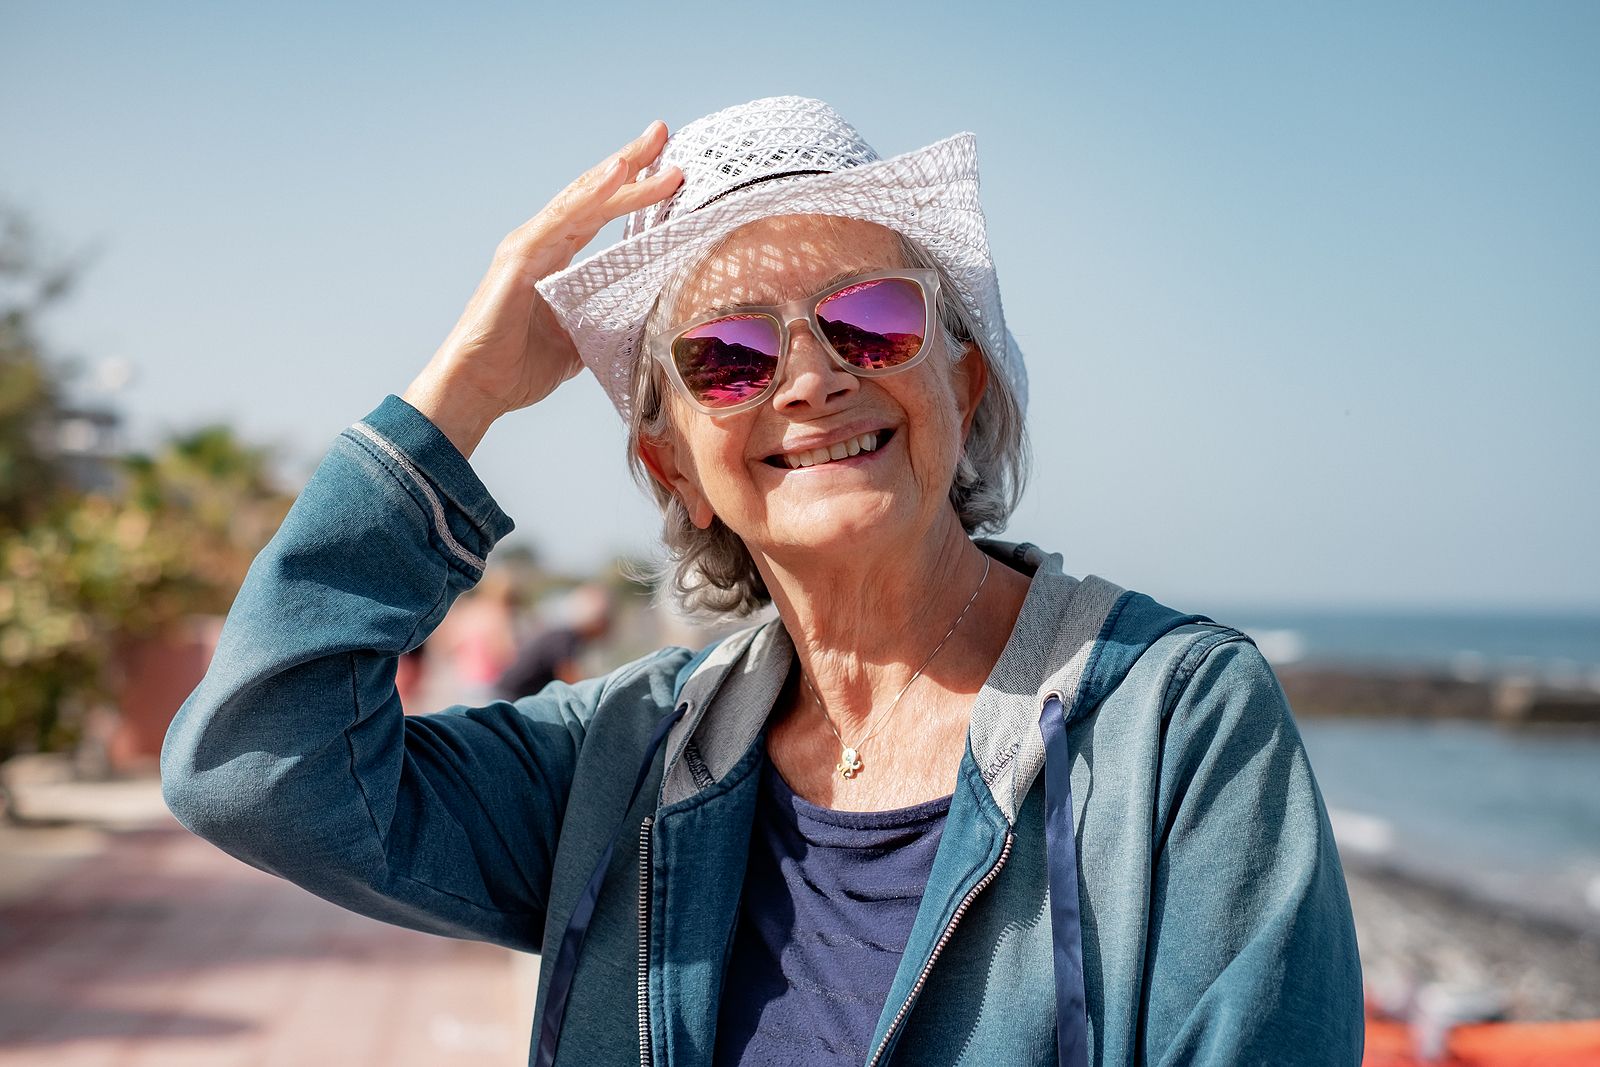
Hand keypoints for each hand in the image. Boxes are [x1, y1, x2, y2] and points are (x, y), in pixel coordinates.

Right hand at [403, 121, 682, 456]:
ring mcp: (528, 246)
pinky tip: (618, 174)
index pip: (600, 212)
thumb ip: (607, 322)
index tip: (669, 166)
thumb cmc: (520, 369)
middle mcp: (541, 243)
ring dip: (621, 171)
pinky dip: (591, 195)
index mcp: (555, 258)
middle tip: (665, 132)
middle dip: (631, 162)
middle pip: (593, 193)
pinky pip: (561, 220)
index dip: (634, 188)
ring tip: (653, 145)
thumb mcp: (581, 341)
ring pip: (582, 199)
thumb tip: (646, 323)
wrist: (479, 390)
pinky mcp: (518, 258)